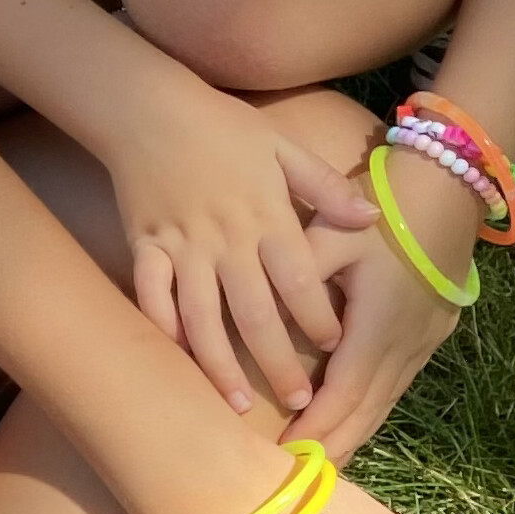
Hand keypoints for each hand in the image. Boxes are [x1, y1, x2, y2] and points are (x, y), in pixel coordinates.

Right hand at [106, 74, 377, 414]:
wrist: (149, 109)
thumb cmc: (222, 127)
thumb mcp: (282, 146)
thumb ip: (324, 187)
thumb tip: (369, 218)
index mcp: (265, 216)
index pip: (298, 278)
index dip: (318, 317)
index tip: (335, 348)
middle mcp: (225, 240)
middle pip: (254, 313)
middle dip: (277, 361)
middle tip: (297, 403)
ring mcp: (181, 247)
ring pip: (202, 318)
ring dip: (220, 364)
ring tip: (237, 404)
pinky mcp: (145, 247)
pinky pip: (151, 298)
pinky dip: (162, 331)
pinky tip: (175, 362)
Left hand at [296, 148, 476, 458]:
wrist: (448, 184)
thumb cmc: (381, 204)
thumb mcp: (330, 235)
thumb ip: (294, 277)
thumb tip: (265, 319)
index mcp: (377, 326)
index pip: (340, 397)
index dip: (313, 431)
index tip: (282, 458)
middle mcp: (407, 344)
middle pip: (365, 413)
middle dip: (332, 448)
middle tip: (297, 483)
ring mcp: (426, 341)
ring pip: (384, 403)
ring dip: (353, 433)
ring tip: (320, 466)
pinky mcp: (435, 333)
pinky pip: (397, 385)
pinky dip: (371, 409)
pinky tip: (352, 423)